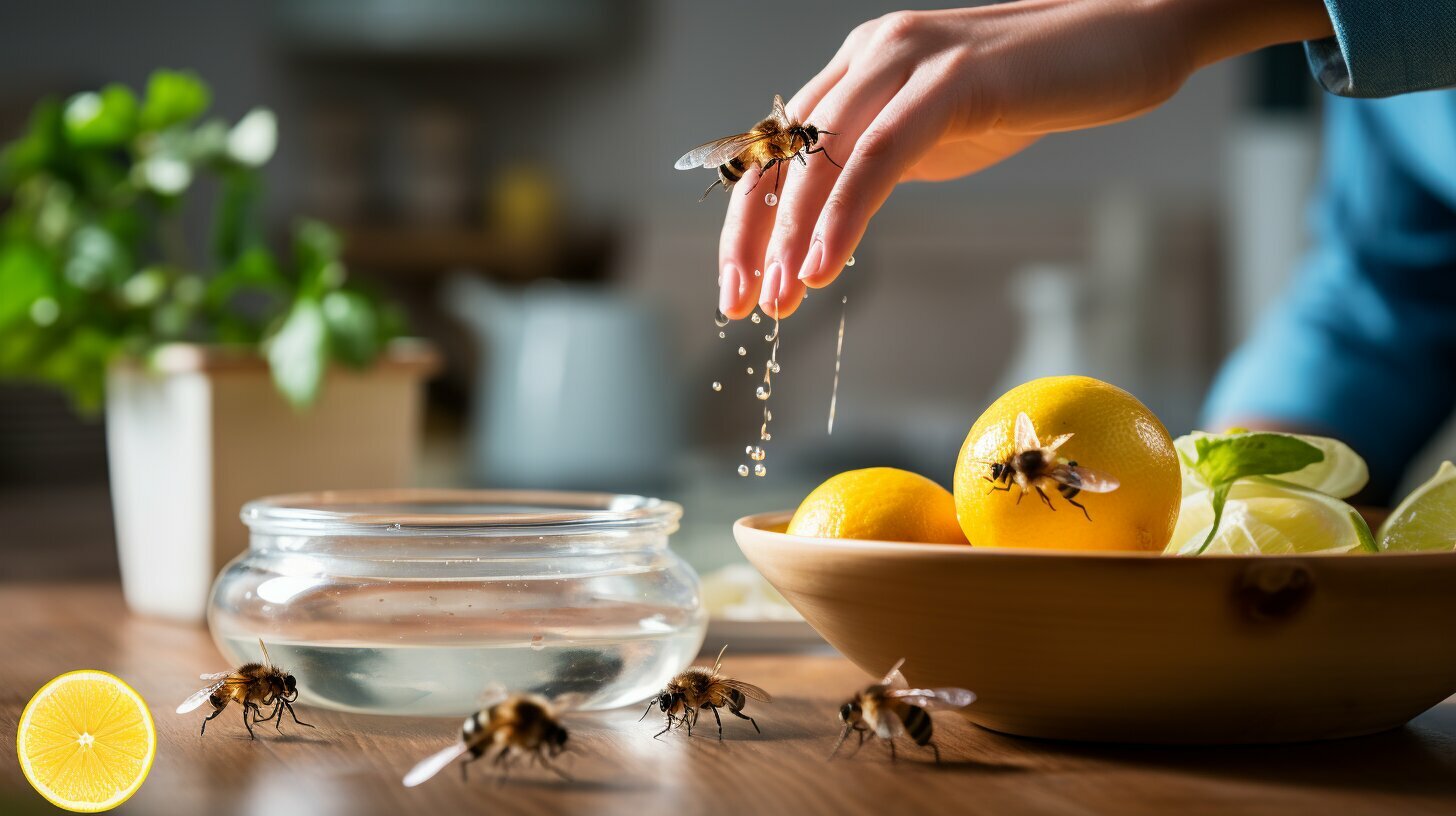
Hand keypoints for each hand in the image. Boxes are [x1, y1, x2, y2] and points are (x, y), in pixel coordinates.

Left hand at [715, 0, 1332, 318]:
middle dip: (752, 235)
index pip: (776, 150)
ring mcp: (910, 58)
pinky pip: (879, 155)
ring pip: (820, 153)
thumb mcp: (935, 134)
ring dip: (792, 234)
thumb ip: (877, 163)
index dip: (747, 221)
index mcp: (856, 69)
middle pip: (779, 152)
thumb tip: (825, 225)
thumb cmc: (1034, 92)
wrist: (1128, 40)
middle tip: (742, 303)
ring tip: (783, 297)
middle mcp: (869, 54)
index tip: (737, 288)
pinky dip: (844, 215)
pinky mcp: (955, 78)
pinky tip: (826, 266)